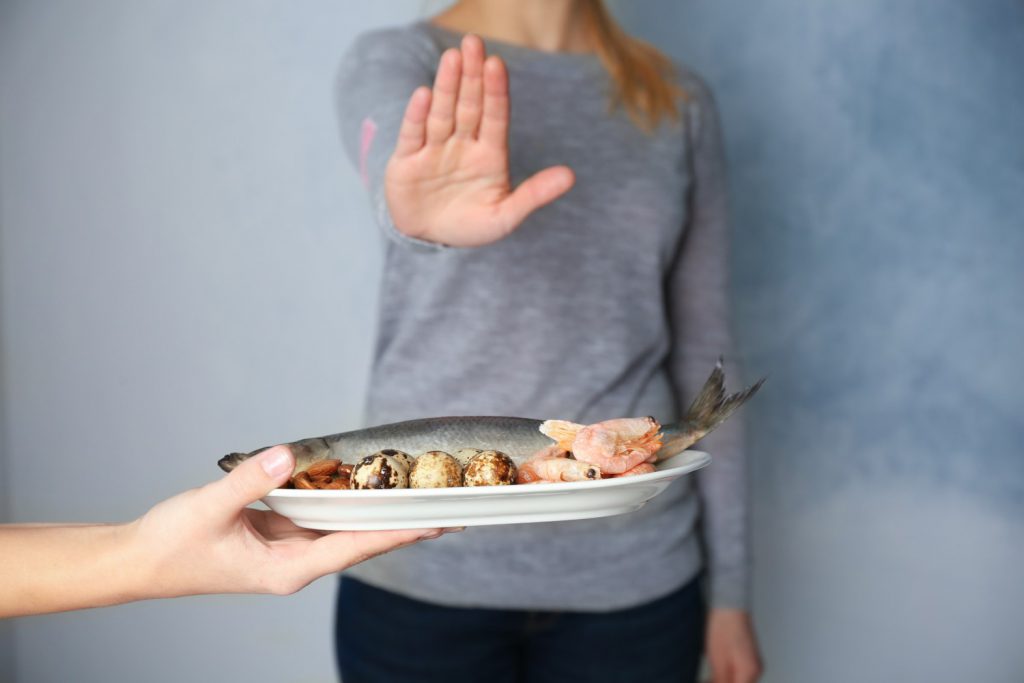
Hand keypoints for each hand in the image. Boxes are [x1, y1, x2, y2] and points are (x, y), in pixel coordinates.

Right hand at [132, 447, 443, 596]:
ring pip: (346, 528)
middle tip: (449, 504)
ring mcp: (290, 549)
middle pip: (362, 539)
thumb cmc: (172, 545)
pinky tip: (367, 483)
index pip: (356, 547)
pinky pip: (323, 516)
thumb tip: (286, 456)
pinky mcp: (280, 535)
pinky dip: (347, 500)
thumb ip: (249, 482)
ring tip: (420, 491)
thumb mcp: (210, 509)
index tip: (435, 522)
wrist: (140, 560)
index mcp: (288, 568)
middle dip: (403, 522)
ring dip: (379, 510)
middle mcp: (297, 561)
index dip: (397, 533)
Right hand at [384, 34, 574, 246]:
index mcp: (489, 153)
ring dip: (446, 86)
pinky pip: (414, 134)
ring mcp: (434, 149)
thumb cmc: (471, 226)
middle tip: (473, 42)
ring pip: (442, 112)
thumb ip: (534, 195)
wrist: (430, 239)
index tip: (497, 64)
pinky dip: (417, 115)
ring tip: (452, 57)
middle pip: (468, 105)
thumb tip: (570, 175)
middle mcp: (462, 144)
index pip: (495, 117)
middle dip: (471, 75)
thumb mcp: (505, 217)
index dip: (495, 91)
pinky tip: (423, 94)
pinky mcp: (407, 160)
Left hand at [705, 608, 762, 682]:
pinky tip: (714, 671)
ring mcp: (753, 663)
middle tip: (708, 679)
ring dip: (725, 680)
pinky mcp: (747, 656)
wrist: (729, 607)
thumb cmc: (724, 629)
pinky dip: (727, 675)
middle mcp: (756, 670)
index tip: (710, 681)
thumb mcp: (718, 661)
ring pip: (738, 680)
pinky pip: (739, 673)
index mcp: (750, 673)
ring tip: (709, 676)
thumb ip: (720, 681)